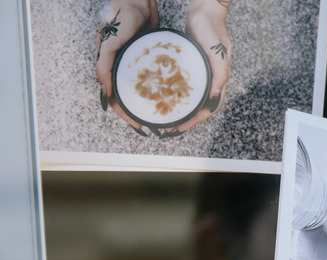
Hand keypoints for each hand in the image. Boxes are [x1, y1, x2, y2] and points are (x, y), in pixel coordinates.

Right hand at [95, 0, 158, 136]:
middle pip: (126, 97)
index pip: (114, 98)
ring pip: (138, 88)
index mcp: (108, 67)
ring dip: (147, 102)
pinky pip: (150, 77)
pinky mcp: (145, 57)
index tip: (138, 125)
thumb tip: (105, 93)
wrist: (137, 1)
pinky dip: (156, 87)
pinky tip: (168, 95)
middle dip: (137, 113)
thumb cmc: (121, 20)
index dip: (125, 114)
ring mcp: (132, 63)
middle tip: (150, 125)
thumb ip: (104, 66)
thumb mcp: (111, 44)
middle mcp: (119, 68)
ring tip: (159, 114)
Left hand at [169, 0, 231, 133]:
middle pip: (199, 107)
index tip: (179, 127)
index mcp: (219, 80)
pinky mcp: (192, 65)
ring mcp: (202, 72)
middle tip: (167, 127)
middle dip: (184, 119)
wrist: (205, 10)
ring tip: (163, 115)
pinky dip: (173, 92)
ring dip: (179, 108)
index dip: (195, 121)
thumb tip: (214, 97)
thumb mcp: (218, 53)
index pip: (209, 108)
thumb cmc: (213, 30)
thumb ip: (220, 75)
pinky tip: (161, 94)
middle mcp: (211, 80)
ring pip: (191, 97)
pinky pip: (183, 84)